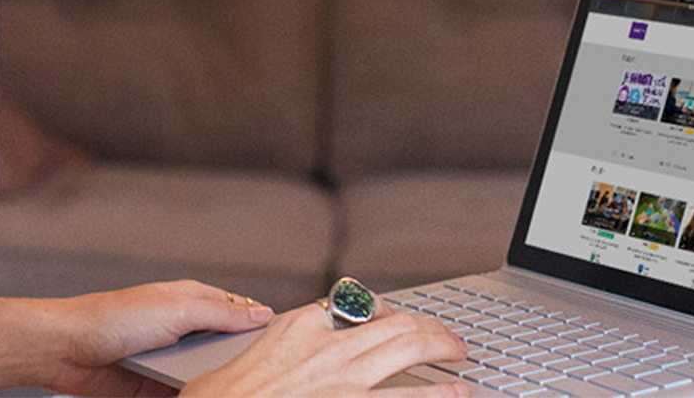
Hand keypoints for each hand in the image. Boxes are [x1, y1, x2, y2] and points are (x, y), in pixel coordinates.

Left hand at [0, 281, 272, 395]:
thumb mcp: (177, 309)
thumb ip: (221, 314)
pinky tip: (207, 396)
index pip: (238, 310)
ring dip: (217, 382)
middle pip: (225, 347)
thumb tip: (261, 313)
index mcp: (191, 300)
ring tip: (238, 390)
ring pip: (207, 374)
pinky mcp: (156, 386)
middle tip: (265, 377)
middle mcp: (183, 328)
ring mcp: (170, 359)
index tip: (285, 341)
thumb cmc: (113, 318)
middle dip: (241, 361)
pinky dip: (197, 395)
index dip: (260, 325)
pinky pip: (185, 394)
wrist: (65, 351)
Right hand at [183, 295, 467, 396]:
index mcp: (296, 328)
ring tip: (460, 355)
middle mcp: (326, 347)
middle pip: (394, 321)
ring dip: (443, 349)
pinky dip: (440, 394)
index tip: (396, 318)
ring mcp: (344, 380)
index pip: (353, 305)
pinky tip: (456, 394)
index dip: (384, 311)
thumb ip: (262, 353)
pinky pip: (409, 397)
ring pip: (410, 349)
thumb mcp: (233, 364)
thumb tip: (264, 361)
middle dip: (427, 325)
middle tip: (446, 335)